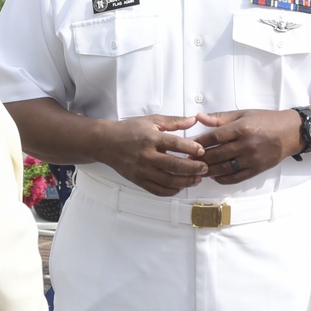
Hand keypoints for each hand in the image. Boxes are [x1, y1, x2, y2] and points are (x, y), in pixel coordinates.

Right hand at [93, 114, 208, 195]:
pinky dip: (171, 191)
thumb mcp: (151, 120)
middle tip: (205, 167)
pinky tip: (180, 187)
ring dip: (186, 182)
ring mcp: (142, 170)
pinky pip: (157, 190)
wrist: (106, 142)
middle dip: (193, 168)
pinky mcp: (138, 180)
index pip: (176, 144)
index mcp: (151, 138)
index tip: (202, 151)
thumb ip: (173, 121)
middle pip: (174, 165)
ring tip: (197, 179)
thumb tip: (193, 120)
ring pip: (168, 180)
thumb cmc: (129, 130)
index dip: (191, 149)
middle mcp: (147, 155)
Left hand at [191, 109, 300, 183]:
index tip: (189, 145)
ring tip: (198, 169)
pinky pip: (236, 177)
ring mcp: (252, 159)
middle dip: (200, 158)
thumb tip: (199, 117)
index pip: (214, 137)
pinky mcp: (257, 170)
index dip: (199, 142)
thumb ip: (220, 118)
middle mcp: (247, 145)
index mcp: (242, 128)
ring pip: (224, 168)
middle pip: (217, 154)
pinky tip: (214, 176)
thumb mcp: (243, 114)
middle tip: (189, 160)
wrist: (290, 132)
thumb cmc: (266, 120)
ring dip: (209, 170)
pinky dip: (223, 178)